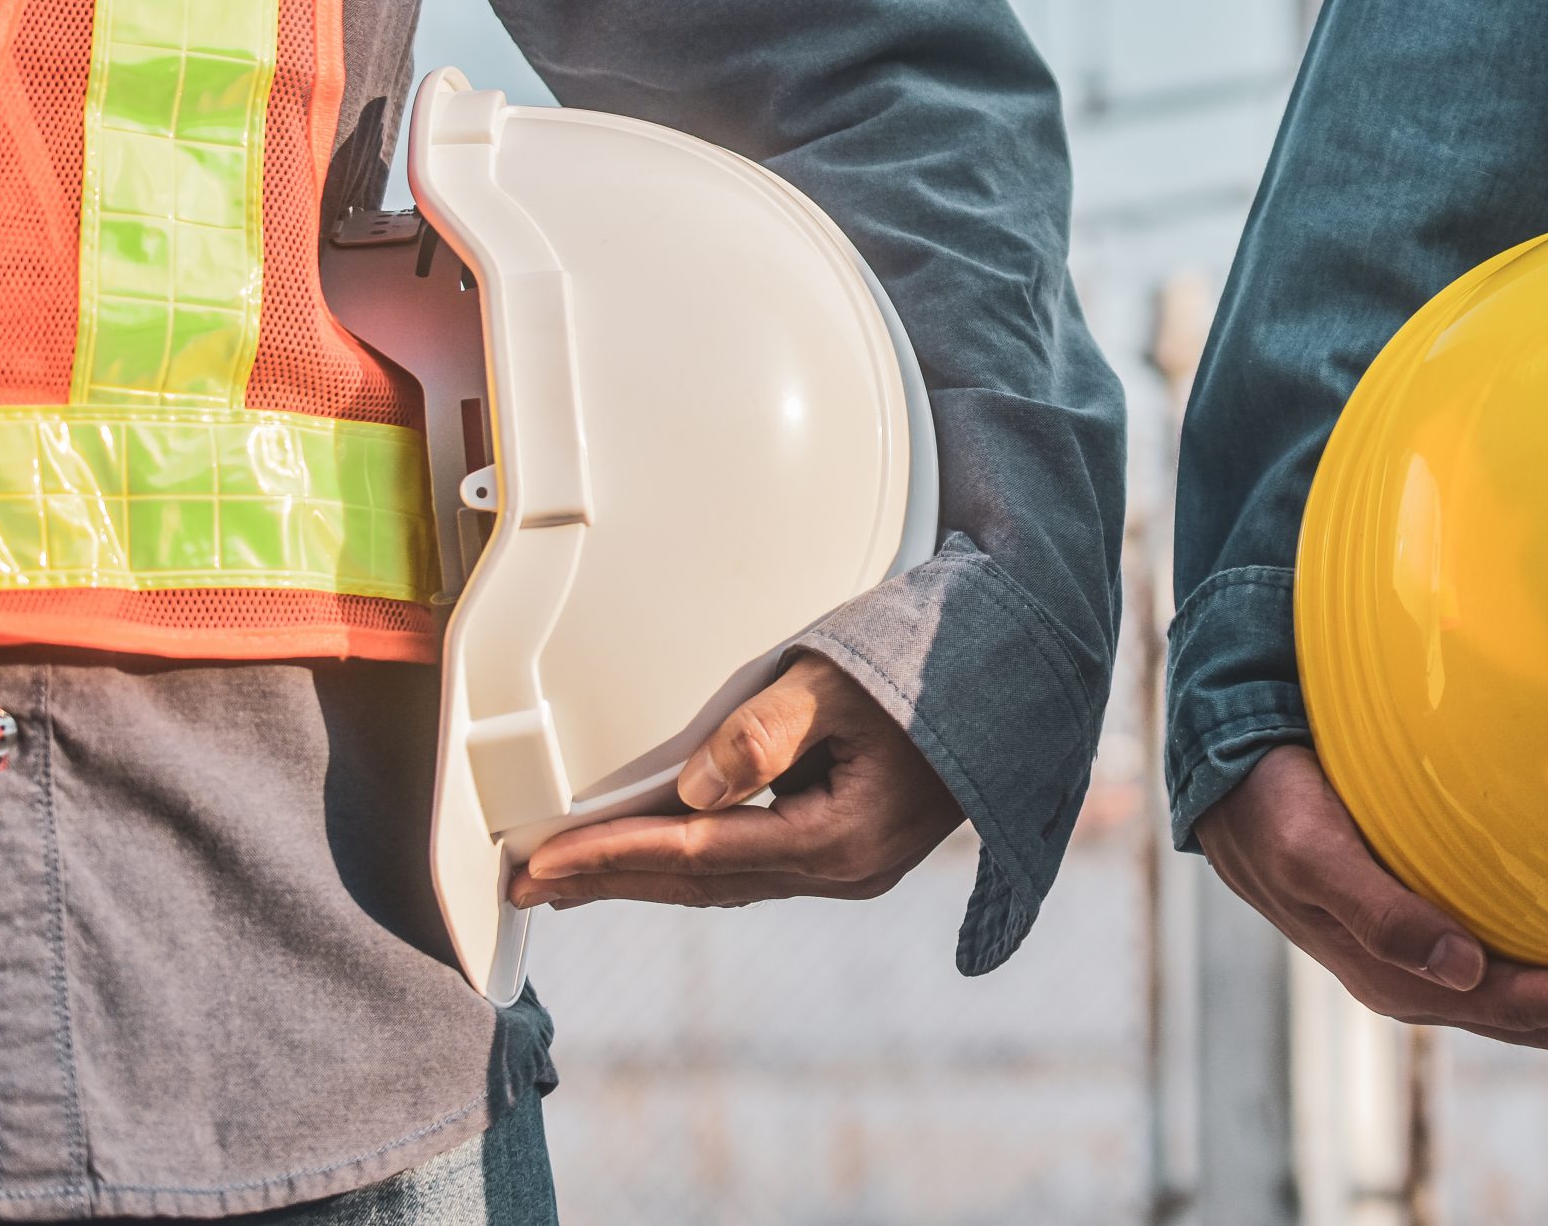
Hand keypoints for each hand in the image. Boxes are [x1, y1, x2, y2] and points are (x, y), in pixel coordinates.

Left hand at [507, 653, 963, 911]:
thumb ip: (762, 732)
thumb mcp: (838, 683)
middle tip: (530, 883)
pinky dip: (696, 858)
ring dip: (649, 874)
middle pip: (706, 882)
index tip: (545, 863)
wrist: (1017, 672)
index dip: (614, 857)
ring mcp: (854, 865)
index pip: (700, 852)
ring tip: (574, 873)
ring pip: (729, 879)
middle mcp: (846, 869)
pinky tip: (658, 849)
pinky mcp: (855, 847)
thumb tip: (693, 790)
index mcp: (840, 838)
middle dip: (614, 880)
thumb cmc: (930, 664)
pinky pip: (757, 862)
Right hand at [1196, 746, 1547, 1051]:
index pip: (1524, 1006)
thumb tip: (1460, 969)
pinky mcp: (1445, 922)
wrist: (1228, 782)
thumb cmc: (1270, 811)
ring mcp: (1439, 957)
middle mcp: (1431, 978)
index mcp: (1404, 975)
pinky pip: (1532, 965)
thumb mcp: (1312, 855)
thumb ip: (1378, 913)